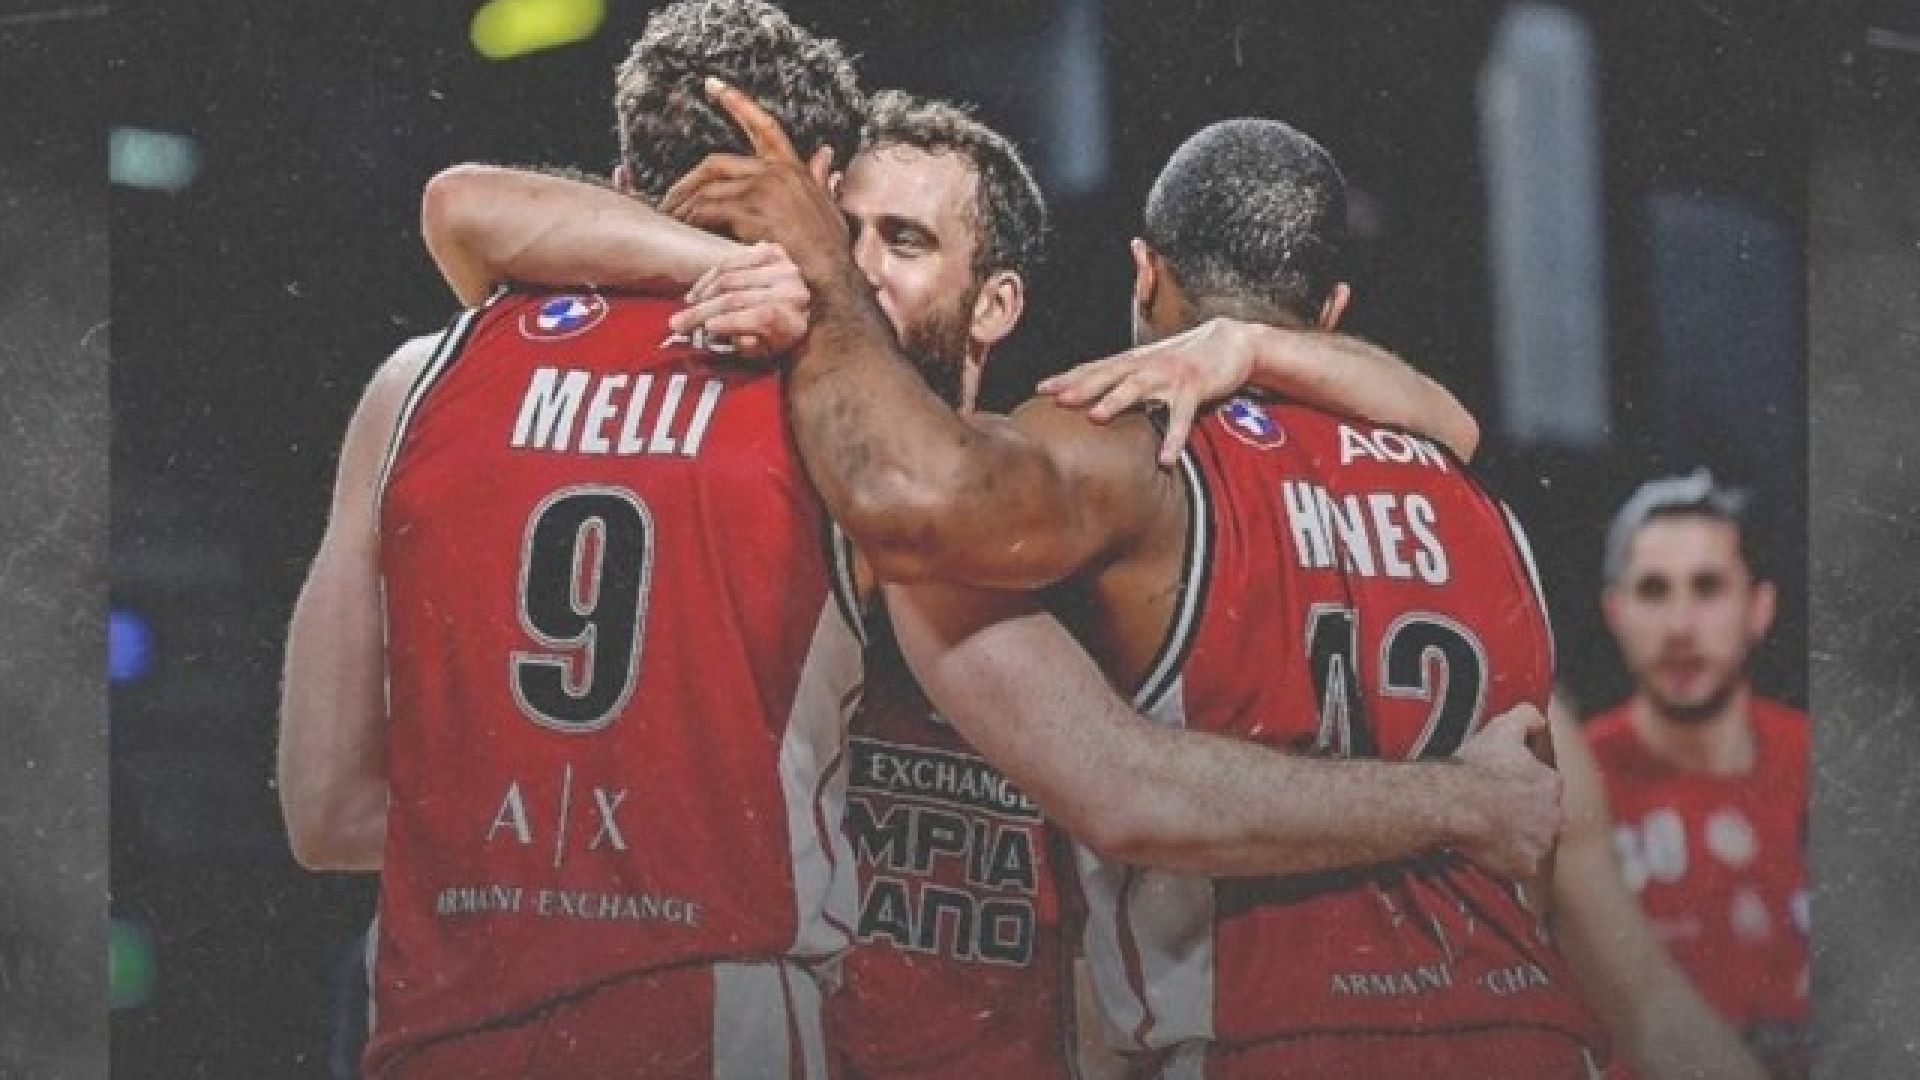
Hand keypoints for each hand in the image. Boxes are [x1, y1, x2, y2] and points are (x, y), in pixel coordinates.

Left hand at [657, 78, 847, 280]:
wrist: (830, 276)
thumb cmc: (830, 250)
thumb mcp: (828, 206)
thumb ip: (820, 178)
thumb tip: (824, 154)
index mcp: (792, 168)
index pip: (763, 125)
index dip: (736, 102)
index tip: (713, 86)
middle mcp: (775, 171)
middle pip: (717, 163)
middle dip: (688, 180)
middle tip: (670, 198)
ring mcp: (761, 188)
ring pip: (707, 187)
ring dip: (684, 204)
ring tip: (672, 220)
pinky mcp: (749, 208)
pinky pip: (707, 208)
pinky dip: (692, 218)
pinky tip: (685, 228)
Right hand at [668, 242, 811, 359]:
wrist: (790, 306)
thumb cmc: (773, 336)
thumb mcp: (764, 353)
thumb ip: (752, 347)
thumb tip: (739, 337)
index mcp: (796, 322)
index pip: (763, 316)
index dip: (733, 321)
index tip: (707, 328)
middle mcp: (794, 291)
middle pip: (740, 297)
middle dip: (705, 311)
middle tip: (678, 323)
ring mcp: (785, 268)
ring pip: (731, 277)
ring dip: (704, 293)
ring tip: (688, 306)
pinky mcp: (774, 251)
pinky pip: (731, 260)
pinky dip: (710, 276)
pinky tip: (698, 291)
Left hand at [1037, 318, 1256, 465]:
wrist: (1232, 341)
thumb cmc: (1185, 359)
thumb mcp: (1151, 366)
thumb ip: (1126, 380)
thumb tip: (1096, 399)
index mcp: (1133, 361)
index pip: (1094, 367)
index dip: (1068, 377)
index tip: (1040, 388)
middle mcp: (1146, 365)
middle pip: (1108, 374)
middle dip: (1081, 386)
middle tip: (1057, 399)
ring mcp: (1170, 375)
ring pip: (1138, 387)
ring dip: (1117, 401)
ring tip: (1096, 416)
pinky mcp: (1194, 387)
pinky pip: (1181, 417)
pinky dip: (1173, 438)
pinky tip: (1165, 458)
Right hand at [1449, 703, 1563, 883]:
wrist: (1452, 802)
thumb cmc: (1475, 767)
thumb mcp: (1502, 728)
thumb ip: (1528, 717)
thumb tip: (1539, 717)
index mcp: (1551, 783)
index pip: (1545, 788)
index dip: (1523, 788)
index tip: (1504, 790)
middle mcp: (1554, 815)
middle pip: (1543, 818)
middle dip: (1525, 816)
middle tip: (1496, 812)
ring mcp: (1540, 843)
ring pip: (1534, 844)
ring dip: (1518, 840)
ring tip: (1490, 831)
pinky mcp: (1525, 867)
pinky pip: (1521, 869)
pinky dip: (1508, 863)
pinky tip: (1489, 851)